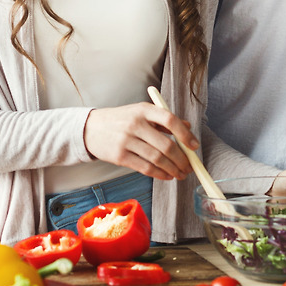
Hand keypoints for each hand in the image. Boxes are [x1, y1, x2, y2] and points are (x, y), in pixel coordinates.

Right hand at [82, 103, 198, 181]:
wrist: (90, 128)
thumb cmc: (121, 120)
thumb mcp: (141, 112)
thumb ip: (163, 120)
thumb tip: (188, 127)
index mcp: (143, 110)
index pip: (169, 120)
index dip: (185, 134)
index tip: (194, 146)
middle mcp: (135, 124)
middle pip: (165, 145)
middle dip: (182, 159)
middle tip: (189, 167)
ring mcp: (126, 141)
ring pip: (157, 159)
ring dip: (173, 169)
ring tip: (180, 174)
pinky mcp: (120, 156)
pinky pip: (145, 168)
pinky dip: (160, 174)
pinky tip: (167, 176)